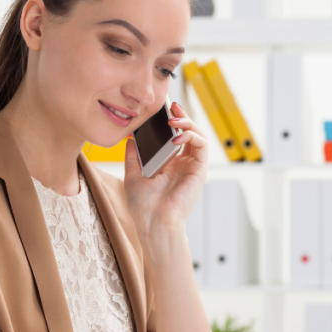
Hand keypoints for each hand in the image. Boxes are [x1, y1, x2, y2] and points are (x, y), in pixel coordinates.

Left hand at [122, 102, 206, 234]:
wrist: (153, 223)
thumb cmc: (144, 207)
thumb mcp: (133, 175)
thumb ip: (133, 156)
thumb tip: (130, 139)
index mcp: (169, 164)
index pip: (175, 136)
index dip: (172, 121)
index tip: (163, 109)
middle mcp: (183, 164)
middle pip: (189, 132)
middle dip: (182, 116)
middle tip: (171, 107)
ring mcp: (192, 166)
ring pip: (198, 135)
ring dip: (188, 123)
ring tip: (174, 121)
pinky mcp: (199, 170)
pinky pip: (202, 146)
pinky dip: (192, 136)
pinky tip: (177, 136)